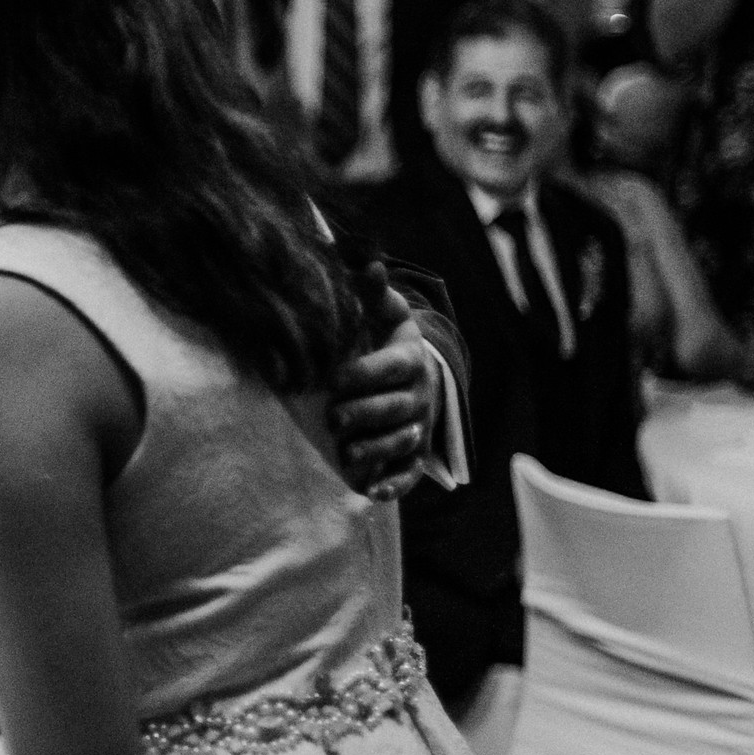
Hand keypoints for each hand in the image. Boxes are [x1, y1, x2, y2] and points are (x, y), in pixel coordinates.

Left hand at [330, 268, 439, 500]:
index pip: (392, 367)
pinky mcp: (413, 456)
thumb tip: (367, 263)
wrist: (415, 375)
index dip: (365, 373)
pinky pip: (408, 474)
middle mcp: (419, 397)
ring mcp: (418, 428)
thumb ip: (373, 294)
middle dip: (366, 414)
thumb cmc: (387, 341)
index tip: (334, 378)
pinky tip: (371, 491)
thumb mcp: (384, 315)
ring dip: (376, 450)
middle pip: (396, 408)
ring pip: (402, 442)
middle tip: (335, 418)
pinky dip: (392, 485)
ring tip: (348, 454)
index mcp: (410, 361)